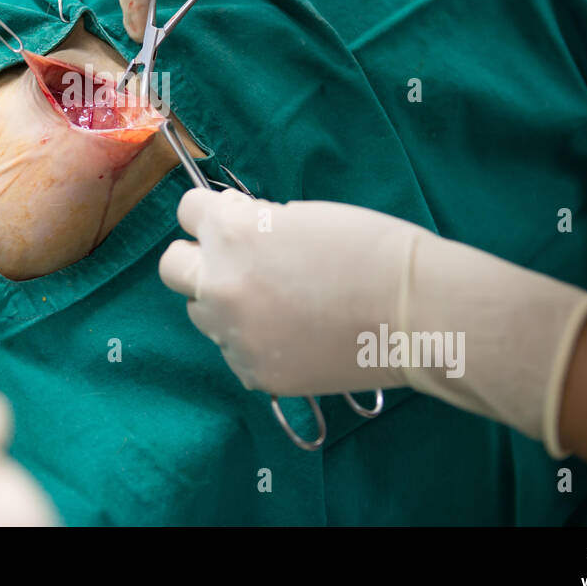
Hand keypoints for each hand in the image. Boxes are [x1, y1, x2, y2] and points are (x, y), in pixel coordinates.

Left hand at [160, 189, 586, 455]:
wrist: (414, 313)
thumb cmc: (370, 248)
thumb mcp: (301, 216)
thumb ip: (256, 224)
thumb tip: (235, 232)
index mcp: (231, 232)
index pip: (187, 212)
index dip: (213, 214)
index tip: (236, 221)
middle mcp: (219, 284)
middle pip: (172, 268)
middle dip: (198, 259)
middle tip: (238, 262)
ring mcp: (234, 335)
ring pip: (201, 314)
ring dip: (224, 302)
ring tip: (274, 301)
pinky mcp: (255, 373)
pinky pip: (234, 351)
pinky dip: (253, 340)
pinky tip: (292, 333)